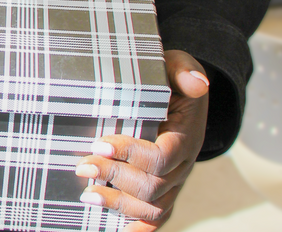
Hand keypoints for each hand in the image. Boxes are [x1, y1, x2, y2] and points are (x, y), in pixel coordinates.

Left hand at [75, 49, 209, 230]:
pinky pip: (157, 218)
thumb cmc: (174, 77)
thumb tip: (198, 82)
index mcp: (185, 137)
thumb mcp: (178, 65)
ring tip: (87, 194)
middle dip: (115, 178)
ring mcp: (175, 181)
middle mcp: (182, 165)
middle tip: (83, 165)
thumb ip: (184, 71)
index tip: (100, 144)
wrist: (183, 93)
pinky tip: (114, 227)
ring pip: (153, 207)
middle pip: (153, 186)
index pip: (160, 157)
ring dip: (119, 204)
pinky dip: (137, 227)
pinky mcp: (165, 190)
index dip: (130, 154)